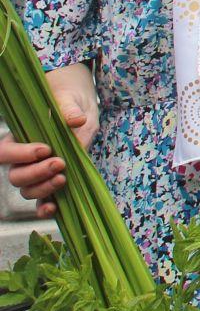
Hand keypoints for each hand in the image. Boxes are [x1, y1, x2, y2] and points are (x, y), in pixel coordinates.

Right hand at [3, 82, 97, 218]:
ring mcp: (36, 174)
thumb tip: (77, 119)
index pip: (4, 152)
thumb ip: (69, 110)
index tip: (45, 149)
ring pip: (27, 190)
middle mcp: (23, 160)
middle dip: (36, 172)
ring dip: (43, 188)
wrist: (81, 112)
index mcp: (18, 138)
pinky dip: (44, 209)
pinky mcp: (52, 183)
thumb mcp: (70, 101)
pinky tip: (54, 208)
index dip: (20, 154)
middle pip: (16, 176)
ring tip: (63, 178)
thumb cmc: (69, 104)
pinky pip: (41, 202)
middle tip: (59, 163)